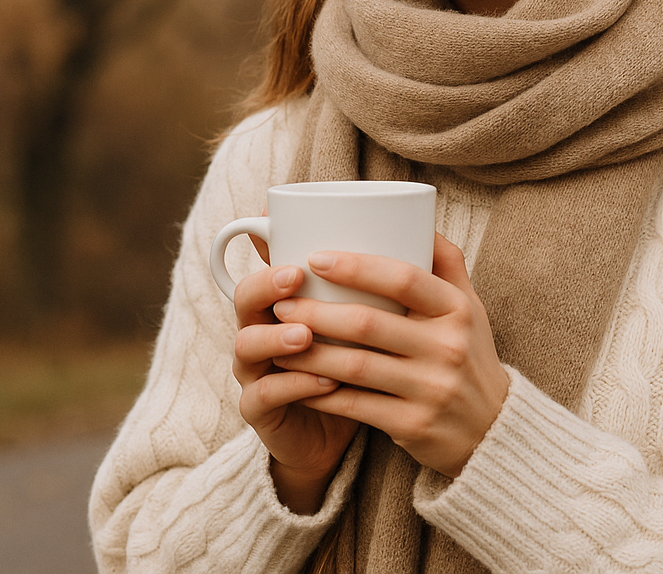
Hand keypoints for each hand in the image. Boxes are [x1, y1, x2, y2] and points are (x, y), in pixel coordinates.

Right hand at [232, 264, 359, 512]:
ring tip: (306, 334)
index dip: (274, 253)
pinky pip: (265, 395)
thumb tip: (416, 232)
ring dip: (276, 337)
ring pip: (246, 345)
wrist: (339, 430)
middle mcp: (261, 329)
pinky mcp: (259, 410)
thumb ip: (378, 283)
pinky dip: (295, 385)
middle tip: (297, 279)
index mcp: (284, 301)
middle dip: (267, 285)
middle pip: (245, 298)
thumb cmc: (358, 363)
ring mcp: (255, 369)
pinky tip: (327, 382)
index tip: (307, 249)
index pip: (267, 265)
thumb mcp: (369, 320)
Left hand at [272, 234, 509, 478]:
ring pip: (355, 365)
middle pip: (368, 322)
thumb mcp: (469, 305)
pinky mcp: (413, 425)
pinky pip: (354, 405)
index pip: (403, 277)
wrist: (494, 429)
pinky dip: (319, 391)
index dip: (356, 266)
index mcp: (457, 308)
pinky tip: (295, 379)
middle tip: (282, 302)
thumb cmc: (469, 354)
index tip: (315, 258)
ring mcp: (431, 388)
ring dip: (309, 351)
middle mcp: (447, 346)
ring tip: (278, 338)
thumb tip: (417, 217)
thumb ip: (446, 261)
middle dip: (317, 311)